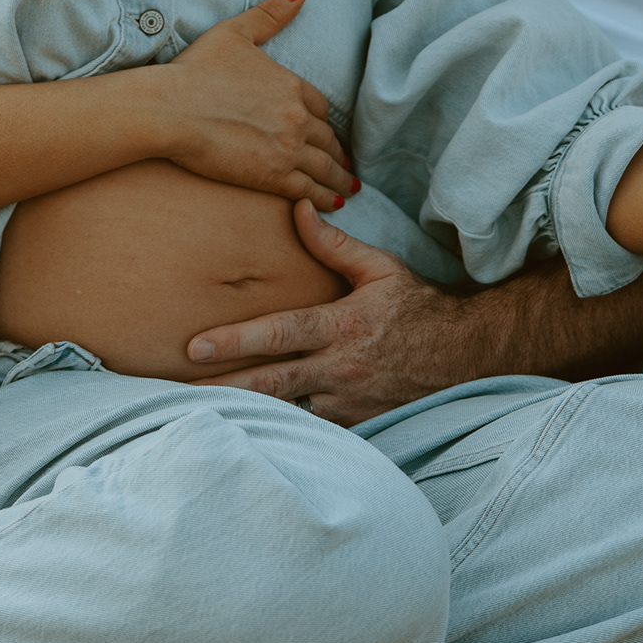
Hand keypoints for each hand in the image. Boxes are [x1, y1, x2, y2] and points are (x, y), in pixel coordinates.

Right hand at [145, 0, 354, 211]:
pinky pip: (309, 190)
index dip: (323, 120)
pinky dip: (325, 197)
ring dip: (339, 179)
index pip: (320, 106)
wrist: (171, 109)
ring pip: (325, 167)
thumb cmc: (196, 70)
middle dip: (336, 152)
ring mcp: (287, 149)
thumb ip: (271, 14)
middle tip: (344, 165)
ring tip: (347, 189)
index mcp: (290, 85)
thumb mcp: (235, 33)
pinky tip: (333, 203)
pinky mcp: (272, 177)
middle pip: (327, 139)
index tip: (327, 131)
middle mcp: (296, 117)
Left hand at [184, 201, 482, 422]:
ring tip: (197, 416)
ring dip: (246, 415)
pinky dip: (281, 431)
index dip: (235, 341)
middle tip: (175, 392)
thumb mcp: (381, 268)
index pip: (280, 334)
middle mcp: (341, 368)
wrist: (468, 355)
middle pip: (272, 383)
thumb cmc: (417, 307)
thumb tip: (297, 207)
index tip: (193, 346)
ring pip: (288, 413)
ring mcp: (349, 403)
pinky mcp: (357, 426)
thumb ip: (334, 244)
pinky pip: (311, 431)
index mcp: (343, 326)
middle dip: (222, 389)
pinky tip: (246, 435)